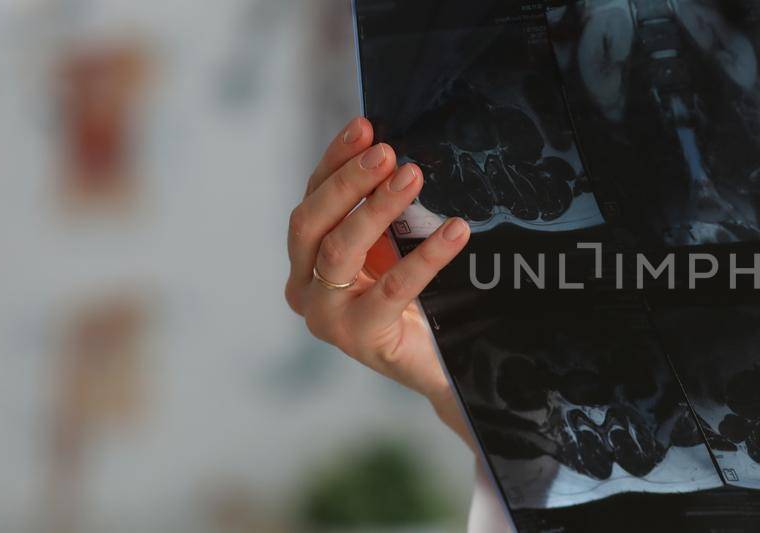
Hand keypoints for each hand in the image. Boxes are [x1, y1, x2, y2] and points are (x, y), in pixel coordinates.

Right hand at [286, 117, 473, 444]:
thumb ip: (383, 209)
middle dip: (347, 181)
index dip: (335, 160)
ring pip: (340, 251)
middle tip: (387, 152)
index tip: (364, 126)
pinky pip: (391, 289)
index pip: (313, 199)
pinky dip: (425, 257)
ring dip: (376, 208)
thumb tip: (399, 150)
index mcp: (307, 259)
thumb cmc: (415, 302)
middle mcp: (304, 287)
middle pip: (311, 222)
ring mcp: (326, 316)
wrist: (440, 366)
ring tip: (413, 175)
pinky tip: (455, 231)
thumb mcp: (392, 248)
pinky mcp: (359, 338)